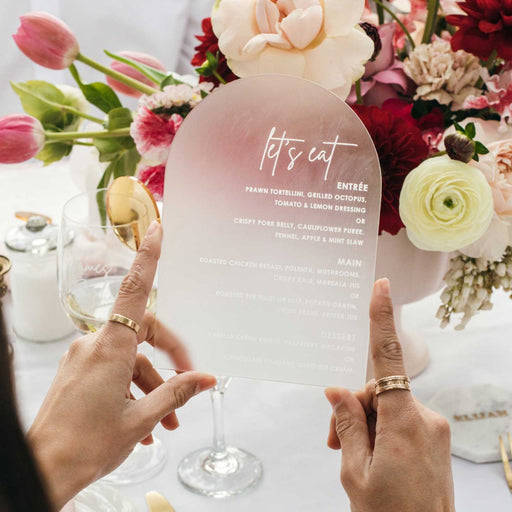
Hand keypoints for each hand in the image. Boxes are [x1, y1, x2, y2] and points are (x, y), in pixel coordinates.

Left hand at [28, 221, 215, 508]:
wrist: (42, 473)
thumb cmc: (86, 446)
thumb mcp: (140, 419)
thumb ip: (176, 393)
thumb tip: (207, 379)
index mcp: (111, 348)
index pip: (135, 291)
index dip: (148, 257)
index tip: (156, 230)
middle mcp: (95, 345)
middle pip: (143, 332)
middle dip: (170, 357)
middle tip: (189, 381)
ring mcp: (84, 359)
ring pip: (130, 360)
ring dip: (153, 387)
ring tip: (168, 423)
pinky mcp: (78, 374)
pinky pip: (113, 373)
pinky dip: (133, 392)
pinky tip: (145, 424)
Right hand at [325, 279, 454, 511]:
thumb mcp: (355, 471)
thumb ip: (346, 424)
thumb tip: (336, 390)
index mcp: (404, 423)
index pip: (388, 359)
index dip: (383, 320)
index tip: (383, 288)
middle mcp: (425, 419)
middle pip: (378, 391)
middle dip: (352, 409)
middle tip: (332, 442)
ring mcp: (432, 430)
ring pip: (387, 407)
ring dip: (364, 424)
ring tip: (348, 456)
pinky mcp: (433, 440)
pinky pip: (400, 421)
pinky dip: (380, 431)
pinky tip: (368, 456)